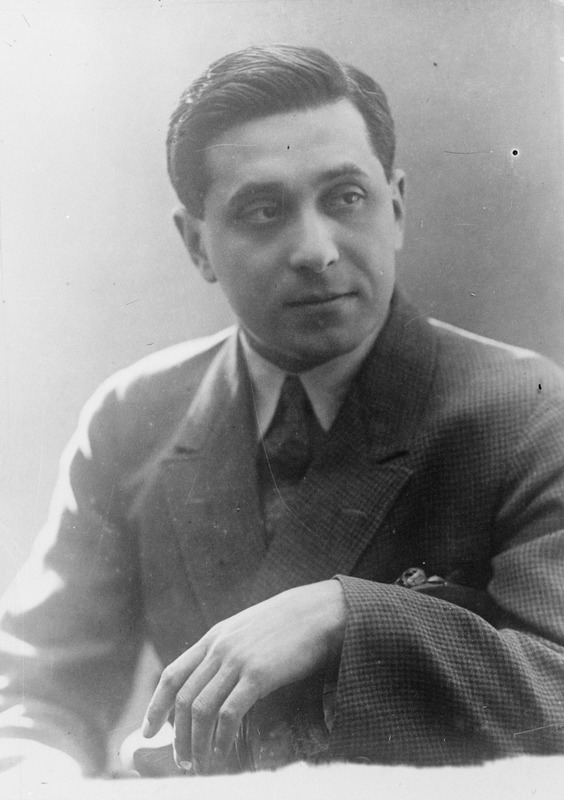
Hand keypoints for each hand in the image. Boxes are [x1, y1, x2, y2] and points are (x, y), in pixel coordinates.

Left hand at [142, 580, 345, 773]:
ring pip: (201, 709)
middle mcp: (219, 648)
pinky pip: (230, 713)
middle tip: (182, 760)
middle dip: (177, 735)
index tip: (148, 731)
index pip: (172, 674)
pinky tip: (223, 752)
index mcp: (214, 637)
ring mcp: (238, 661)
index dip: (155, 706)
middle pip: (183, 697)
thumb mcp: (247, 629)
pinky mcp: (259, 674)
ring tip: (200, 764)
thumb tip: (214, 678)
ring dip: (197, 742)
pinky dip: (222, 738)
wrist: (318, 611)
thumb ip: (228, 649)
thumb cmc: (287, 623)